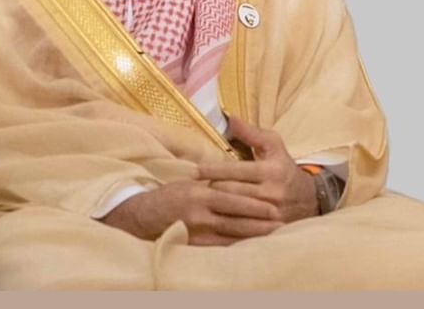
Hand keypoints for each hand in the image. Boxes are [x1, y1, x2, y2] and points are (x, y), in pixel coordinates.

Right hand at [98, 178, 282, 245]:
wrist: (142, 215)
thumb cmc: (170, 194)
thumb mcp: (189, 180)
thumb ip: (212, 180)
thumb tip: (235, 175)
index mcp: (199, 193)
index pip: (232, 199)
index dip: (254, 204)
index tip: (273, 206)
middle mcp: (199, 213)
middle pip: (236, 219)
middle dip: (260, 222)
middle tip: (281, 222)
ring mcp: (197, 231)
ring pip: (231, 235)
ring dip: (253, 235)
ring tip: (273, 235)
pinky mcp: (194, 244)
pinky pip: (220, 247)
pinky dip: (238, 246)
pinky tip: (251, 246)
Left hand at [198, 116, 318, 223]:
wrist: (311, 199)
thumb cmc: (284, 167)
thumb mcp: (273, 145)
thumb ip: (251, 132)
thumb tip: (230, 118)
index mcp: (271, 171)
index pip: (235, 170)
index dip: (212, 169)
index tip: (194, 170)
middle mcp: (272, 193)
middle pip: (230, 192)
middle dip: (211, 188)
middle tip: (193, 187)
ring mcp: (271, 215)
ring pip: (233, 212)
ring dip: (214, 206)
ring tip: (198, 201)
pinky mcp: (269, 231)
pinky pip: (241, 229)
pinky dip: (224, 224)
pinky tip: (211, 220)